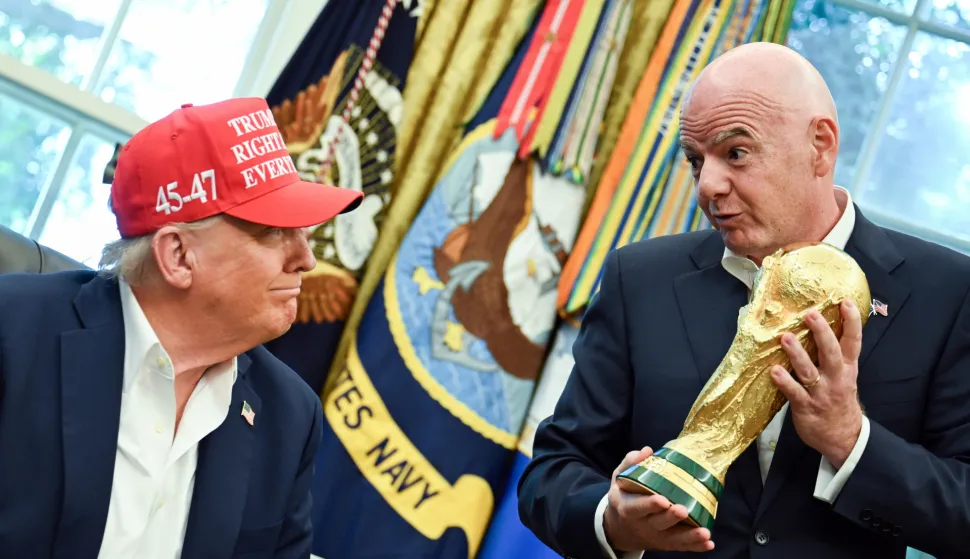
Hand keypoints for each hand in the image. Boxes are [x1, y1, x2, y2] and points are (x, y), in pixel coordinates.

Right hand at [603, 447, 714, 552]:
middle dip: (671, 518)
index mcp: (628, 508)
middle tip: (683, 510)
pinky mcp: (666, 544)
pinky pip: (682, 546)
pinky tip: (709, 544)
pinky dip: (695, 546)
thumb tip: (647, 451)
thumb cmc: (624, 497)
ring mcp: (655, 536)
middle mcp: (642, 525)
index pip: (638, 507)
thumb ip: (630, 463)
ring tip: (704, 533)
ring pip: (673, 539)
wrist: (620, 529)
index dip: (649, 505)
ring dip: (689, 537)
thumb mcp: (620, 479)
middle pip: (658, 523)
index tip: (662, 500)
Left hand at [770, 299, 863, 467]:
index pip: (853, 342)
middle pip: (831, 352)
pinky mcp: (806, 407)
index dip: (851, 322)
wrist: (844, 438)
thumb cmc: (839, 400)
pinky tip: (774, 371)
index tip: (844, 302)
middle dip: (821, 333)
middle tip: (810, 314)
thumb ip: (835, 355)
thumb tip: (820, 326)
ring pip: (810, 371)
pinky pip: (794, 393)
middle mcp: (836, 378)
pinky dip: (785, 382)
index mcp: (847, 368)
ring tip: (786, 338)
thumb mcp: (846, 376)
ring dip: (797, 354)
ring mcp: (821, 393)